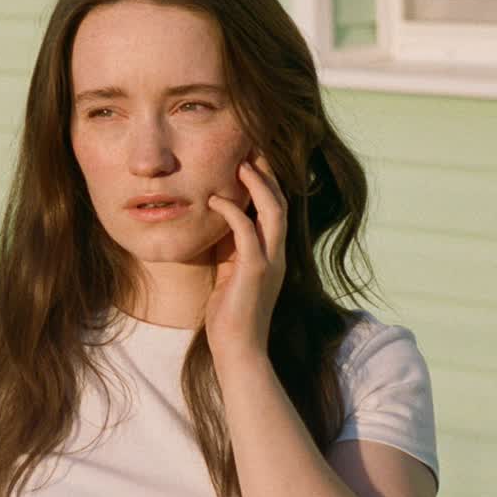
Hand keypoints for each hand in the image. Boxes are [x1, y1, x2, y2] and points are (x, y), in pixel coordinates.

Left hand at [203, 152, 286, 362]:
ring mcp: (270, 262)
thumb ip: (230, 247)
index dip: (267, 181)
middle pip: (281, 201)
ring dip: (258, 185)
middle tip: (251, 147)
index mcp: (273, 253)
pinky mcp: (255, 272)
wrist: (238, 350)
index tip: (251, 155)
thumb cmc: (230, 315)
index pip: (276, 208)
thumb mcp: (230, 272)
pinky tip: (215, 199)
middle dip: (267, 173)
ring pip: (273, 211)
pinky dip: (232, 212)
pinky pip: (247, 233)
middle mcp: (277, 254)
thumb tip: (217, 221)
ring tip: (241, 163)